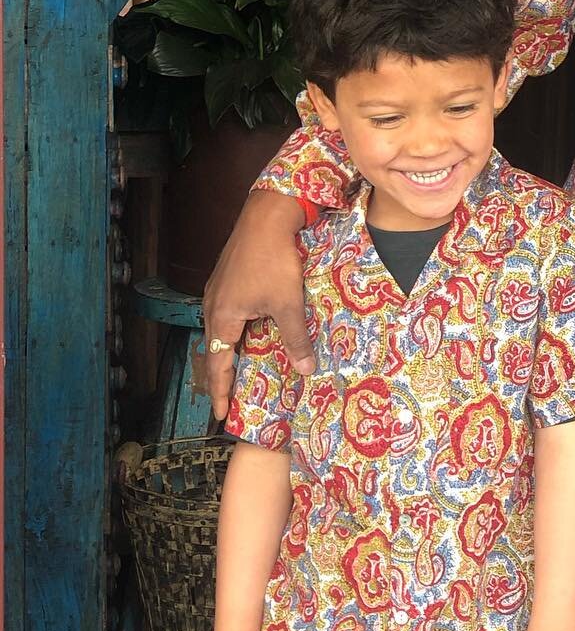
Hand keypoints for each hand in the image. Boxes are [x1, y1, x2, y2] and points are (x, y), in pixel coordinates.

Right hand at [203, 189, 313, 418]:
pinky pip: (226, 311)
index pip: (218, 365)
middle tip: (227, 395)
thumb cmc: (275, 261)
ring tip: (237, 366)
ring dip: (226, 349)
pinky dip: (233, 328)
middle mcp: (212, 305)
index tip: (220, 414)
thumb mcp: (288, 303)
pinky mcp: (226, 276)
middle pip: (213, 348)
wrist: (266, 216)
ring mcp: (217, 289)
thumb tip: (306, 369)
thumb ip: (294, 338)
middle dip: (220, 374)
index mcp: (222, 318)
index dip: (220, 391)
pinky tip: (247, 328)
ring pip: (219, 328)